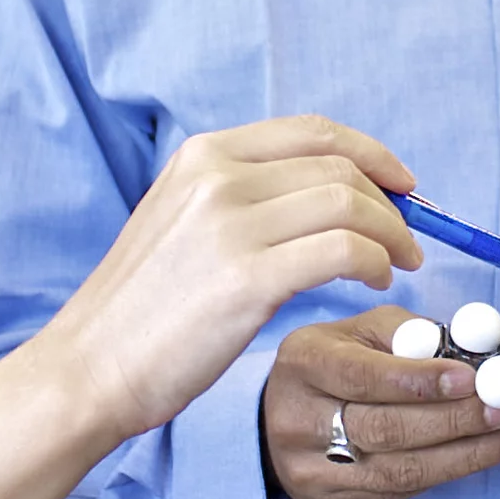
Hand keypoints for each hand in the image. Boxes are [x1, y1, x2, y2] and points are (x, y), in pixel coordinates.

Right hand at [39, 117, 421, 448]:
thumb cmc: (141, 310)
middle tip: (409, 236)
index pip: (311, 131)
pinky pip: (344, 250)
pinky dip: (375, 261)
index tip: (401, 185)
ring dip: (391, 232)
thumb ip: (239, 197)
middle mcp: (216, 177)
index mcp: (200, 156)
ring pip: (349, 202)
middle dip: (390, 199)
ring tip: (399, 263)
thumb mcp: (179, 221)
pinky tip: (376, 282)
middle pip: (338, 165)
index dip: (371, 153)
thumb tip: (323, 192)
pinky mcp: (248, 278)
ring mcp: (231, 224)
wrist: (90, 367)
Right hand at [262, 304, 499, 498]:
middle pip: (385, 428)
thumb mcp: (356, 333)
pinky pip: (400, 492)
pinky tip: (483, 457)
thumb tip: (472, 347)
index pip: (364, 377)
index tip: (470, 378)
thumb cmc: (331, 367)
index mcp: (305, 365)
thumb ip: (408, 334)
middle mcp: (300, 421)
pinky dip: (448, 472)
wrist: (275, 424)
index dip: (420, 381)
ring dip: (465, 455)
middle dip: (454, 420)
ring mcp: (314, 471)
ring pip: (399, 470)